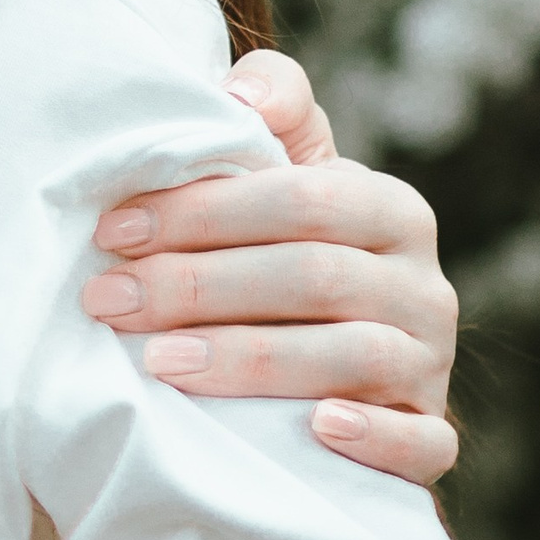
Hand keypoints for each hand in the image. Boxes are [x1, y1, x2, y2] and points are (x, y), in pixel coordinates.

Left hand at [79, 48, 456, 488]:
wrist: (330, 371)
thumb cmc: (281, 258)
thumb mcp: (282, 179)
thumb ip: (270, 113)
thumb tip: (238, 94)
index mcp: (390, 211)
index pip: (301, 199)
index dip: (202, 212)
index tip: (112, 233)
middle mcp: (424, 285)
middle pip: (314, 277)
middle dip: (198, 286)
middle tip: (107, 302)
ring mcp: (432, 365)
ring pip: (355, 357)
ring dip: (252, 360)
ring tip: (159, 364)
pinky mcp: (430, 438)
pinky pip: (422, 445)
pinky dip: (373, 437)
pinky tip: (316, 429)